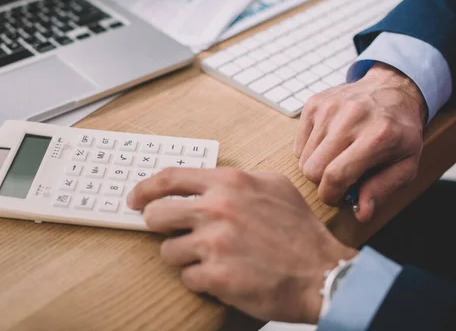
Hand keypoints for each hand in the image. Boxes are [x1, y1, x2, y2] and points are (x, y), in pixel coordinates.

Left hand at [127, 168, 357, 323]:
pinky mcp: (216, 276)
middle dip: (157, 225)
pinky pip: (187, 278)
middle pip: (156, 215)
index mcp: (228, 183)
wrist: (323, 273)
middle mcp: (217, 209)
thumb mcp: (274, 185)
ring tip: (210, 259)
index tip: (134, 199)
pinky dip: (200, 279)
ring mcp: (215, 243)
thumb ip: (238, 178)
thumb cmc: (300, 231)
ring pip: (168, 251)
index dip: (144, 188)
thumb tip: (208, 179)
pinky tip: (222, 276)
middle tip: (169, 233)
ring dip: (184, 257)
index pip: (169, 177)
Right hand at [294, 62, 425, 221]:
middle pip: (313, 169)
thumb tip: (360, 213)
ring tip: (337, 159)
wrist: (392, 90)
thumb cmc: (399, 132)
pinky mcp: (314, 104)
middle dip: (322, 183)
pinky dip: (310, 151)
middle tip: (338, 179)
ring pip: (304, 158)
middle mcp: (351, 117)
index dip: (330, 195)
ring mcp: (329, 108)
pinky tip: (329, 145)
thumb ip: (382, 189)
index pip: (337, 175)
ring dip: (317, 166)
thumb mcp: (406, 164)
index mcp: (378, 135)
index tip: (336, 198)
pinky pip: (299, 144)